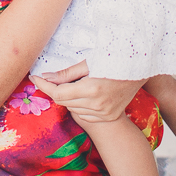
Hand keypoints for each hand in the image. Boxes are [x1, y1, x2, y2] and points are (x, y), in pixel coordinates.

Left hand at [29, 67, 144, 123]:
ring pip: (73, 109)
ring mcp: (104, 113)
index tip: (34, 78)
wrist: (140, 69)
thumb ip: (67, 73)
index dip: (44, 86)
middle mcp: (98, 104)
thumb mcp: (89, 63)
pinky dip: (79, 105)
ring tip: (73, 84)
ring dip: (67, 98)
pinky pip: (85, 114)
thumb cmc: (114, 59)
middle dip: (55, 90)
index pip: (58, 93)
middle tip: (52, 78)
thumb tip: (46, 77)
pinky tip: (84, 93)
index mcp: (92, 89)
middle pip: (64, 102)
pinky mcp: (109, 116)